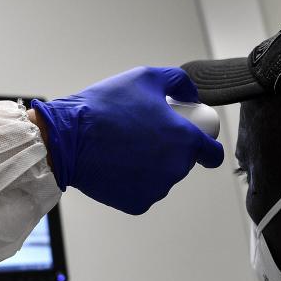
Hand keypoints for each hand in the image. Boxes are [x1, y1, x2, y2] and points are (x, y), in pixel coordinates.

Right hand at [31, 66, 224, 214]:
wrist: (67, 138)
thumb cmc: (104, 106)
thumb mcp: (145, 77)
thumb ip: (179, 83)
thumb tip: (192, 97)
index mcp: (185, 140)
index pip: (212, 153)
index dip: (205, 145)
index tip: (194, 140)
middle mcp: (176, 168)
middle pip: (183, 162)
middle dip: (169, 148)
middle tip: (141, 133)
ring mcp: (157, 189)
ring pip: (162, 176)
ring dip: (151, 164)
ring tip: (123, 146)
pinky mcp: (137, 203)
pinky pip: (143, 190)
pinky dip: (132, 179)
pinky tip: (115, 164)